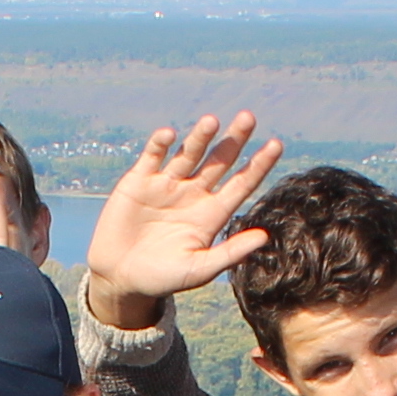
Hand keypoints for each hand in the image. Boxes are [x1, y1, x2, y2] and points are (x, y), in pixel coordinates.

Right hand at [76, 114, 285, 329]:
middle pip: (219, 161)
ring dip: (200, 137)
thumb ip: (229, 253)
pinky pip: (152, 156)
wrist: (120, 277)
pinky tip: (169, 134)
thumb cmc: (162, 278)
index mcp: (212, 213)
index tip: (276, 145)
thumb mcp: (199, 269)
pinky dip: (159, 144)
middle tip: (248, 117)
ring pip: (188, 153)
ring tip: (211, 121)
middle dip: (233, 140)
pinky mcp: (139, 181)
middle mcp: (193, 193)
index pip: (241, 184)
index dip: (258, 165)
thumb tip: (264, 237)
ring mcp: (166, 184)